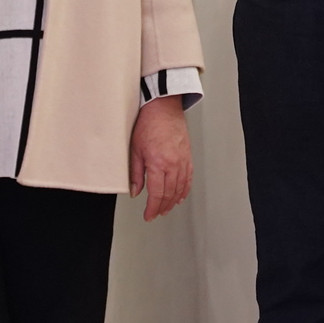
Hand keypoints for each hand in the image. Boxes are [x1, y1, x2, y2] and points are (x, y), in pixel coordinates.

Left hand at [129, 97, 192, 220]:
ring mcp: (182, 161)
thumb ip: (136, 173)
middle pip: (169, 194)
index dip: (152, 208)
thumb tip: (135, 191)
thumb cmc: (149, 124)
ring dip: (173, 201)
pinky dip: (185, 189)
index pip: (157, 194)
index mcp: (158, 164)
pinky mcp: (188, 156)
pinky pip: (188, 178)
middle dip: (162, 207)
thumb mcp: (135, 150)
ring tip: (167, 208)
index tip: (149, 215)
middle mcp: (173, 164)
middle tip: (156, 213)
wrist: (163, 108)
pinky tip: (180, 195)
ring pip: (180, 188)